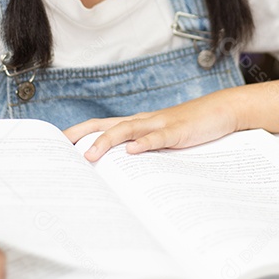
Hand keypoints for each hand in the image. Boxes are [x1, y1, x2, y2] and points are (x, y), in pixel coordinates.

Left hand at [63, 91, 242, 160]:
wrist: (221, 110)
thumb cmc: (190, 126)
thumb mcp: (163, 140)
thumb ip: (144, 149)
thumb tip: (121, 169)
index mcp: (137, 123)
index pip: (101, 125)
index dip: (79, 132)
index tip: (57, 144)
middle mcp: (143, 121)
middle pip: (106, 124)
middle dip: (82, 136)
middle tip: (61, 150)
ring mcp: (160, 124)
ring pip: (127, 129)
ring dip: (106, 141)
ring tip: (90, 156)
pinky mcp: (178, 130)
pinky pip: (159, 137)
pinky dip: (145, 143)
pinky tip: (134, 151)